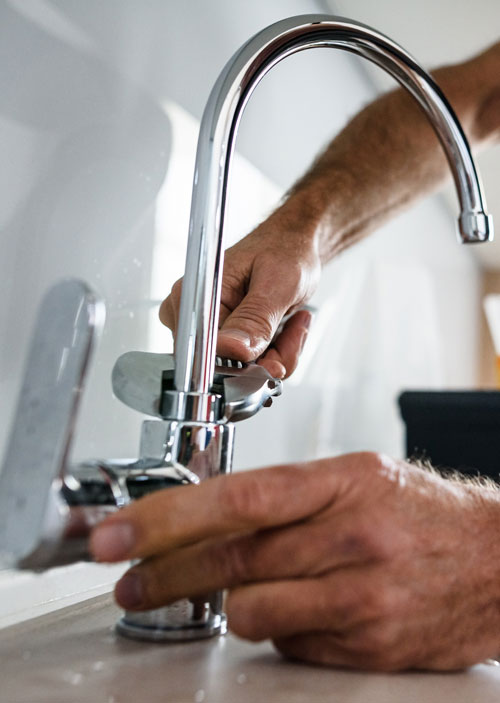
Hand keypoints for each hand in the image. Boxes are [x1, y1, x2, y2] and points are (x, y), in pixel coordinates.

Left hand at [90, 453, 499, 670]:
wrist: (497, 561)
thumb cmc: (421, 510)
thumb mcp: (356, 476)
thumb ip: (286, 497)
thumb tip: (211, 521)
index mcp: (343, 482)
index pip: (238, 499)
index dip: (168, 517)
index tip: (120, 534)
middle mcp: (352, 538)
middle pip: (232, 559)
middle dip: (164, 573)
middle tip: (128, 583)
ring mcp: (363, 598)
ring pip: (252, 611)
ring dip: (227, 603)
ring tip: (233, 591)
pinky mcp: (370, 647)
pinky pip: (290, 645)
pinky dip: (277, 629)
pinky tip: (297, 609)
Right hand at [159, 203, 320, 378]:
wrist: (293, 244)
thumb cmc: (284, 249)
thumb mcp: (276, 282)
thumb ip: (255, 319)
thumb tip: (233, 350)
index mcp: (195, 294)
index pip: (207, 354)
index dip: (245, 364)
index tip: (276, 358)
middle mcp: (195, 315)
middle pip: (228, 368)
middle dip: (270, 358)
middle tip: (294, 329)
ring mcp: (209, 330)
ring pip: (245, 371)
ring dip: (279, 354)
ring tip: (294, 323)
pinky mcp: (226, 339)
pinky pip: (252, 366)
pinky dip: (277, 353)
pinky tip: (288, 327)